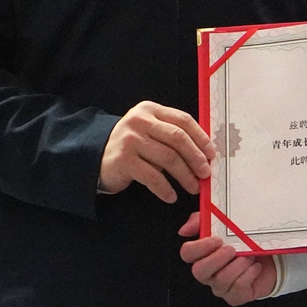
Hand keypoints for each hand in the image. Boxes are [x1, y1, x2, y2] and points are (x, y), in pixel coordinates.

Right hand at [97, 101, 214, 203]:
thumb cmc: (131, 146)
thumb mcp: (150, 131)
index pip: (183, 120)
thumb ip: (171, 135)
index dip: (201, 137)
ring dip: (185, 175)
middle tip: (205, 173)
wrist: (95, 156)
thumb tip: (204, 154)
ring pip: (168, 158)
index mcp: (151, 110)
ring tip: (192, 187)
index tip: (211, 154)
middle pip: (177, 138)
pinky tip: (171, 196)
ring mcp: (131, 140)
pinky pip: (152, 177)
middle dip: (196, 157)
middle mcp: (140, 121)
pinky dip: (165, 189)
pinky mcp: (123, 160)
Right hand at [178, 213, 277, 304]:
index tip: (216, 239)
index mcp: (202, 255)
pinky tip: (255, 266)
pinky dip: (249, 274)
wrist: (268, 260)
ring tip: (249, 256)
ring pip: (222, 280)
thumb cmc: (244, 243)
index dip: (199, 247)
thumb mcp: (225, 225)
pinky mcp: (235, 296)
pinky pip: (238, 288)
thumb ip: (204, 221)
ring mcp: (221, 287)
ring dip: (238, 265)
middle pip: (199, 271)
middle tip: (232, 249)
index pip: (187, 253)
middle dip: (217, 259)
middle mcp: (208, 273)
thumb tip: (184, 230)